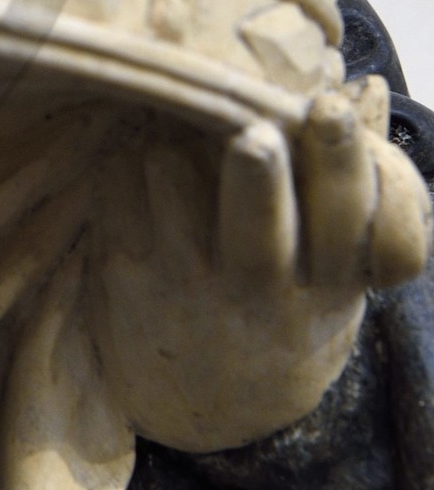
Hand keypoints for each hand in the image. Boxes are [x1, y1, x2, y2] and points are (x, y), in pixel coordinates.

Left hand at [92, 81, 430, 454]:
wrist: (212, 402)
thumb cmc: (285, 303)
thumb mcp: (337, 266)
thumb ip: (357, 181)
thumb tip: (368, 86)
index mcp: (328, 278)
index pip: (345, 215)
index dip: (339, 161)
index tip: (330, 104)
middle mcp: (261, 288)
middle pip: (259, 224)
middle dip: (258, 176)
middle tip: (255, 137)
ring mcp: (187, 284)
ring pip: (175, 179)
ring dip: (179, 144)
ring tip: (185, 147)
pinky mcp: (126, 275)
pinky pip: (120, 186)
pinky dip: (128, 162)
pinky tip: (142, 171)